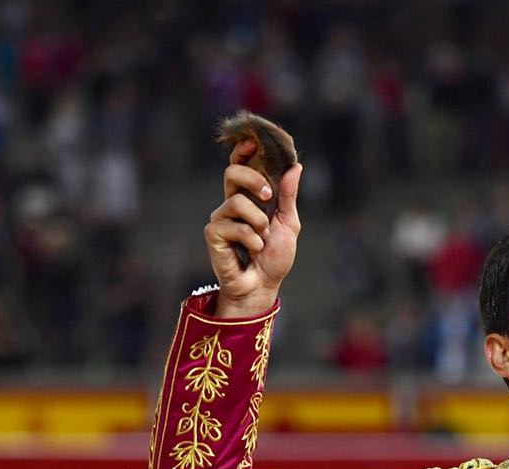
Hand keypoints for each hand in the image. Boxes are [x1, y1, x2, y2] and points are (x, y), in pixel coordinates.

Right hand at [204, 139, 301, 317]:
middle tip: (267, 196)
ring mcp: (220, 218)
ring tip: (263, 239)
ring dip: (258, 222)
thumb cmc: (275, 257)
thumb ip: (288, 196)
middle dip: (252, 179)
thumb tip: (295, 166)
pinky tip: (253, 251)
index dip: (243, 151)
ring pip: (237, 202)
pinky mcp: (213, 234)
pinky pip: (233, 225)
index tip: (254, 142)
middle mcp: (232, 203)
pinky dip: (250, 239)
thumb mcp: (289, 223)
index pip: (240, 166)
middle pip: (232, 172)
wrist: (263, 286)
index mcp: (249, 197)